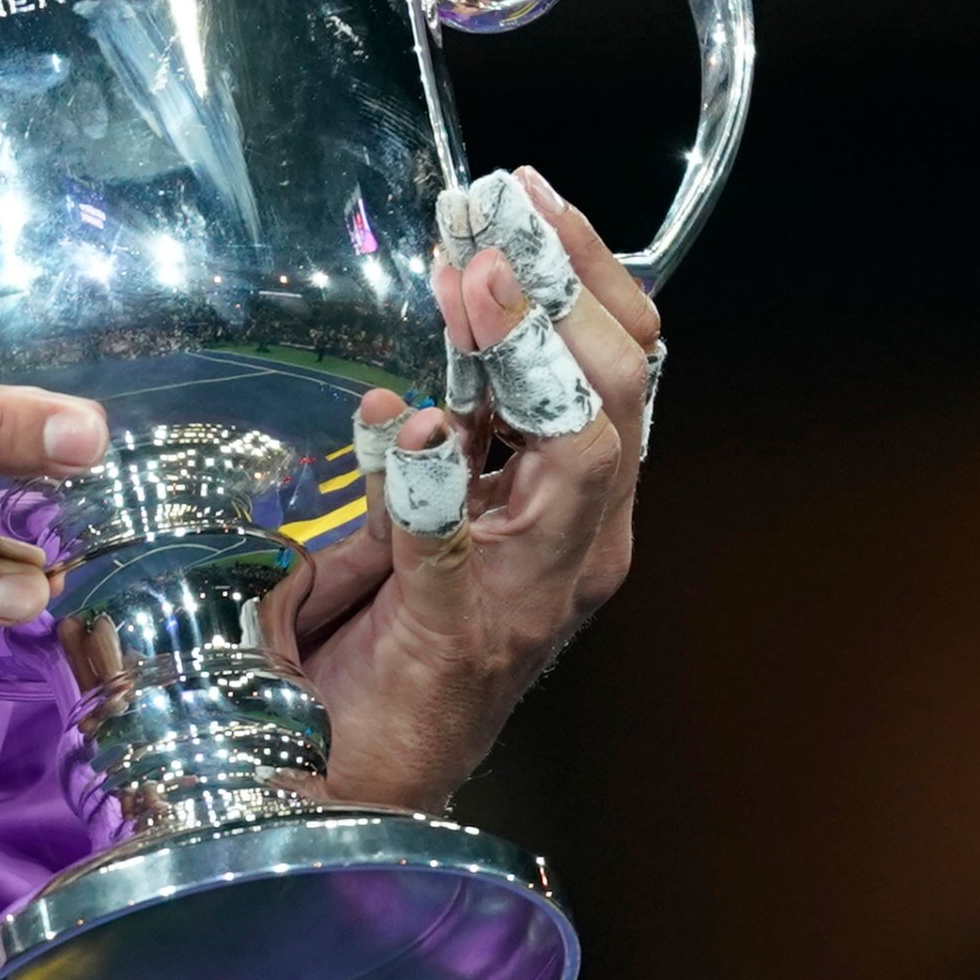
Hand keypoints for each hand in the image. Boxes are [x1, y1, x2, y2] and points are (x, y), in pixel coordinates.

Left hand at [285, 168, 660, 810]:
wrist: (356, 784)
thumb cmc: (393, 652)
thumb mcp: (423, 521)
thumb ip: (438, 457)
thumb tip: (416, 389)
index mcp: (579, 502)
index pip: (622, 360)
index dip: (581, 269)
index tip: (522, 196)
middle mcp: (583, 539)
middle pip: (623, 383)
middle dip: (563, 281)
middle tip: (493, 215)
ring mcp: (536, 588)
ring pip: (588, 446)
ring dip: (526, 350)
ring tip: (469, 281)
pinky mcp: (464, 633)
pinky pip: (457, 542)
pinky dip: (429, 475)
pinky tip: (399, 421)